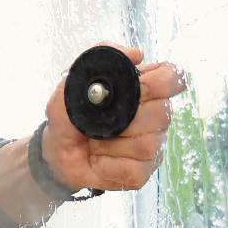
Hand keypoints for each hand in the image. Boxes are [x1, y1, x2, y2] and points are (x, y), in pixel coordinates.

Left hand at [43, 44, 185, 191]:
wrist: (56, 152)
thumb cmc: (70, 116)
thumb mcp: (72, 84)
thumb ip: (99, 58)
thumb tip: (136, 55)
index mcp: (143, 91)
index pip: (172, 78)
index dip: (161, 82)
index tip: (140, 86)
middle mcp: (154, 118)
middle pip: (162, 113)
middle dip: (126, 117)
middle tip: (101, 120)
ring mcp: (151, 146)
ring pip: (147, 143)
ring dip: (111, 143)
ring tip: (96, 139)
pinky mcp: (141, 172)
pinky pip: (134, 168)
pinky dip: (108, 163)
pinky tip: (99, 158)